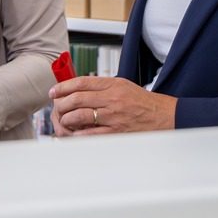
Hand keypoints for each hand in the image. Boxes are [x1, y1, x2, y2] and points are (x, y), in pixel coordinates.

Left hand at [49, 76, 174, 135]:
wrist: (163, 117)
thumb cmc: (142, 102)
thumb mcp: (123, 86)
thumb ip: (102, 87)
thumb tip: (77, 90)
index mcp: (113, 84)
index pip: (82, 82)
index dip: (64, 86)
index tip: (54, 92)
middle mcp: (113, 98)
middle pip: (77, 98)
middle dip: (62, 104)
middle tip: (56, 108)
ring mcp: (114, 116)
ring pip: (80, 116)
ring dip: (67, 119)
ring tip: (63, 121)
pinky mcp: (117, 132)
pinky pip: (91, 134)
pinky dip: (78, 135)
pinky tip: (74, 134)